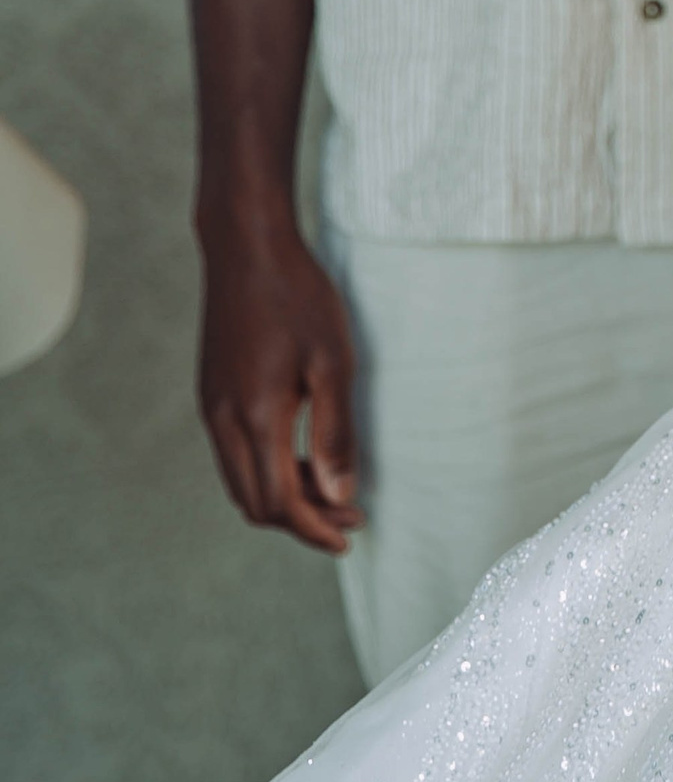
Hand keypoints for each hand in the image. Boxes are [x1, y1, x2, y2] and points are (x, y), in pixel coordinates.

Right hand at [197, 215, 363, 553]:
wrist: (245, 246)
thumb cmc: (299, 296)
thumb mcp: (335, 361)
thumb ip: (336, 432)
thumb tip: (340, 494)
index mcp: (256, 416)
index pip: (279, 502)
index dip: (315, 528)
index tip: (350, 535)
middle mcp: (223, 419)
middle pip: (255, 503)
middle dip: (302, 520)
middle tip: (351, 515)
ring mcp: (211, 407)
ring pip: (241, 482)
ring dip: (283, 497)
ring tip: (332, 490)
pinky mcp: (211, 393)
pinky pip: (233, 455)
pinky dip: (267, 471)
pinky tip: (302, 457)